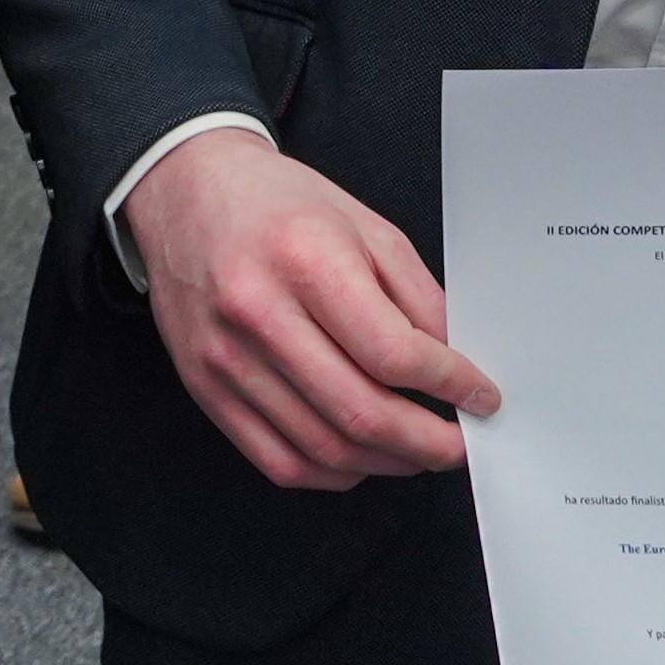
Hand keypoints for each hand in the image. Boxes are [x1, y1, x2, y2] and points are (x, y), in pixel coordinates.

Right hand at [119, 127, 494, 491]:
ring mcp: (224, 356)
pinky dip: (333, 473)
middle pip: (362, 413)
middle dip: (430, 443)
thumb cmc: (277, 204)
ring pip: (325, 449)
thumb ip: (417, 298)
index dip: (452, 386)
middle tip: (459, 443)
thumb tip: (457, 367)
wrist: (184, 190)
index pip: (394, 353)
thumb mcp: (364, 227)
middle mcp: (256, 310)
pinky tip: (360, 455)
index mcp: (304, 258)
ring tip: (416, 450)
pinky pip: (279, 461)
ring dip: (388, 463)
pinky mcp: (204, 387)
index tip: (481, 397)